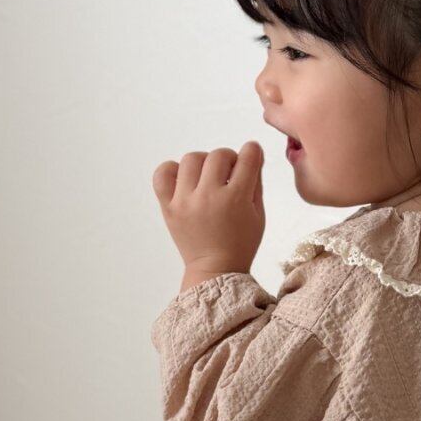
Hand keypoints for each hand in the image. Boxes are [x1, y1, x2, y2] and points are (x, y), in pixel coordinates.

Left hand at [153, 143, 264, 285]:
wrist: (215, 269)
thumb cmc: (241, 243)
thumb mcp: (258, 213)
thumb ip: (256, 181)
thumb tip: (252, 153)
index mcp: (236, 199)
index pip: (247, 158)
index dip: (252, 152)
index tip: (251, 155)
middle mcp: (209, 197)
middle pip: (219, 155)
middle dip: (229, 159)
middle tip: (229, 173)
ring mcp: (186, 201)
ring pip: (192, 159)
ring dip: (203, 162)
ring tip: (207, 177)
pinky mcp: (169, 207)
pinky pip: (162, 174)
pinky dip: (173, 170)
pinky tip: (185, 180)